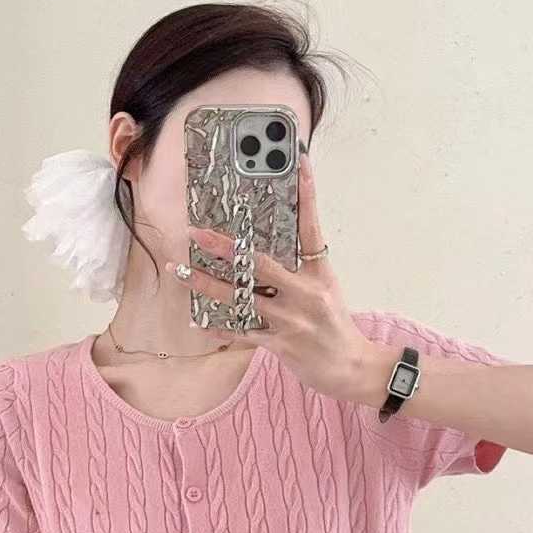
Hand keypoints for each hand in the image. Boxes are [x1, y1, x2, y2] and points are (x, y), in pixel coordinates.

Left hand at [165, 151, 381, 404]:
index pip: (312, 228)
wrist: (352, 368)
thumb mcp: (326, 288)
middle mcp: (306, 293)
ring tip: (181, 272)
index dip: (307, 196)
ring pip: (242, 298)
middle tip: (196, 232)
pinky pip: (244, 333)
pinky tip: (199, 323)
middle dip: (224, 247)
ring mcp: (292, 320)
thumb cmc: (336, 325)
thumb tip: (266, 250)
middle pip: (260, 264)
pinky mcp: (282, 344)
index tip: (299, 164)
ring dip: (207, 285)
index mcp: (319, 274)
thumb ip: (301, 268)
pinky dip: (221, 329)